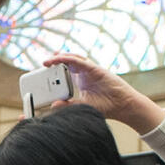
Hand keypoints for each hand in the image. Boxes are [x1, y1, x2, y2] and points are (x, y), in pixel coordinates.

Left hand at [42, 53, 164, 133]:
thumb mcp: (83, 106)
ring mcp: (89, 70)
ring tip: (48, 60)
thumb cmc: (106, 106)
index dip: (54, 69)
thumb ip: (69, 105)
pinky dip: (69, 59)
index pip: (64, 72)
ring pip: (72, 59)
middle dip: (54, 61)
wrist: (122, 106)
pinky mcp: (95, 69)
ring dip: (59, 58)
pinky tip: (59, 58)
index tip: (42, 72)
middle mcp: (84, 73)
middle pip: (66, 62)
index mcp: (80, 81)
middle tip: (43, 64)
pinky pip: (80, 61)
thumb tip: (53, 105)